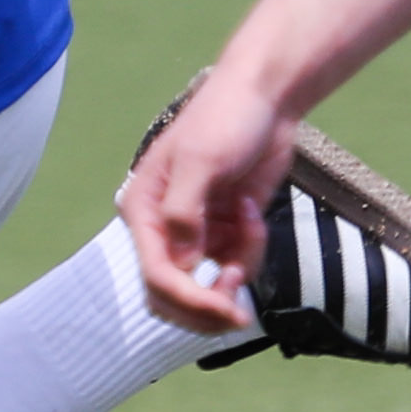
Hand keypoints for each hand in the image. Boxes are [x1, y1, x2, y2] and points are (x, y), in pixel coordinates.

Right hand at [115, 55, 292, 338]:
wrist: (266, 99)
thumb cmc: (225, 119)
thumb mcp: (200, 161)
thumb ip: (184, 213)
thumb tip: (185, 266)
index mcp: (144, 211)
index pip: (158, 274)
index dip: (189, 299)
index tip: (226, 310)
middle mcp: (164, 229)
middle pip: (173, 296)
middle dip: (208, 306)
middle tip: (239, 312)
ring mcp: (197, 233)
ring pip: (211, 285)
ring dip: (239, 266)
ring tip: (251, 225)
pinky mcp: (226, 232)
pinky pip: (236, 264)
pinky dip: (251, 249)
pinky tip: (253, 213)